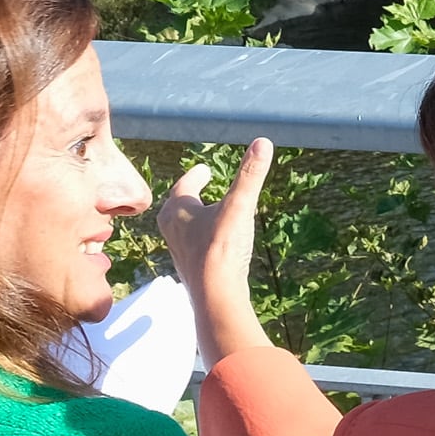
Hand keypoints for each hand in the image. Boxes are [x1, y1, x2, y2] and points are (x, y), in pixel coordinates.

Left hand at [156, 140, 277, 364]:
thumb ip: (250, 175)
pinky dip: (203, 236)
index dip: (196, 175)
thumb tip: (262, 142)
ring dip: (197, 217)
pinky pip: (194, 244)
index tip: (205, 170)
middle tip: (202, 186)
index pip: (185, 185)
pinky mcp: (191, 267)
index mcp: (177, 210)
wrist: (215, 294)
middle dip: (191, 196)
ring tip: (210, 212)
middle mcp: (172, 229)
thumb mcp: (239, 206)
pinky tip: (216, 241)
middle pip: (180, 206)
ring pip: (185, 227)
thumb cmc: (221, 247)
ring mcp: (180, 250)